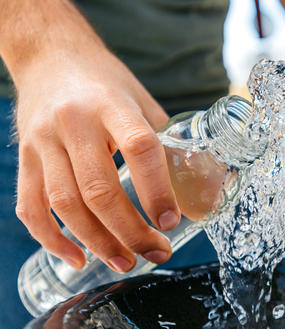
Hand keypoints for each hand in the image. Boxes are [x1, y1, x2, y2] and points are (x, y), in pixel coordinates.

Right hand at [14, 44, 177, 272]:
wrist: (49, 56)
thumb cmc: (104, 83)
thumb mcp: (141, 100)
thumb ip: (166, 141)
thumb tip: (205, 185)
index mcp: (111, 106)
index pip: (139, 149)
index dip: (157, 190)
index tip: (171, 222)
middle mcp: (74, 123)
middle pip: (99, 189)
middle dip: (130, 231)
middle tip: (155, 253)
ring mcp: (43, 142)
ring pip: (65, 204)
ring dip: (97, 242)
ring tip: (125, 262)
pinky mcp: (25, 158)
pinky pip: (31, 207)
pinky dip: (52, 239)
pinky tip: (76, 258)